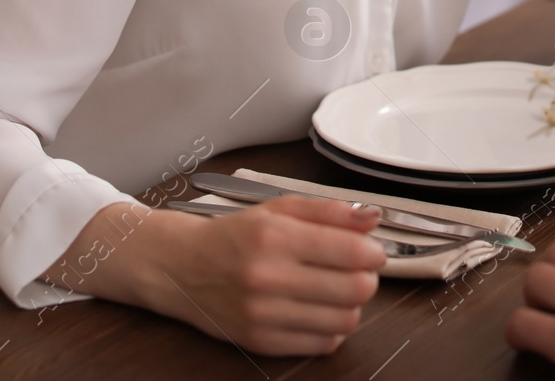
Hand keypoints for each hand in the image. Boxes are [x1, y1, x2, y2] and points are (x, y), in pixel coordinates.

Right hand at [137, 196, 385, 355]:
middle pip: (355, 289)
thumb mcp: (278, 210)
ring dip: (352, 305)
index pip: (351, 252)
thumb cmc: (234, 236)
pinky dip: (332, 328)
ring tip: (338, 290)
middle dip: (367, 278)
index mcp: (275, 237)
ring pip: (344, 320)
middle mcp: (268, 277)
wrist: (181, 268)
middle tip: (358, 270)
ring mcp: (263, 314)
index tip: (372, 251)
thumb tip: (372, 218)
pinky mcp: (260, 342)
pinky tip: (320, 310)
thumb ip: (329, 212)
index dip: (374, 252)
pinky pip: (322, 344)